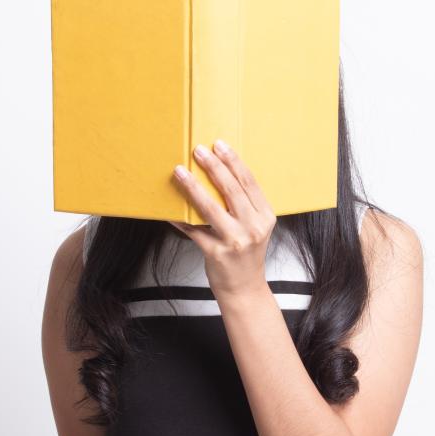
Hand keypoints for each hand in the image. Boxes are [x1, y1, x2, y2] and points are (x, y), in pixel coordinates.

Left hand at [168, 139, 276, 298]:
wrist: (244, 289)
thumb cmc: (246, 255)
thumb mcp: (254, 228)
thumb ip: (243, 206)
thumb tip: (219, 175)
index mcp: (265, 216)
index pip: (249, 182)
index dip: (234, 161)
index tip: (220, 145)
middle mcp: (253, 227)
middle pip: (232, 190)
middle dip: (214, 167)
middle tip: (199, 150)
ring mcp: (235, 241)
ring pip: (211, 207)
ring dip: (193, 187)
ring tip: (180, 171)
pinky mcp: (216, 253)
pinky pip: (193, 230)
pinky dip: (179, 218)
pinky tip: (169, 208)